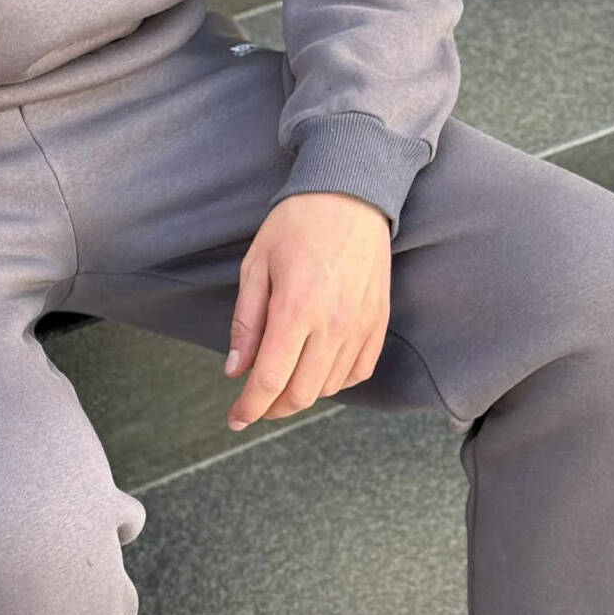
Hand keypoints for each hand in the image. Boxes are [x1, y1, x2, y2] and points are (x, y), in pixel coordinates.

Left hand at [224, 192, 391, 427]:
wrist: (350, 195)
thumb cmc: (296, 224)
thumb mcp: (255, 266)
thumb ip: (246, 323)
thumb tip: (235, 370)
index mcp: (295, 309)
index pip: (270, 380)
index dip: (249, 408)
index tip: (235, 418)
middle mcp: (332, 324)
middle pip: (301, 394)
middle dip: (272, 407)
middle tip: (254, 403)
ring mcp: (360, 325)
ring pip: (330, 387)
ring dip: (302, 394)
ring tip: (282, 380)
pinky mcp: (378, 322)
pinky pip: (359, 371)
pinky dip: (335, 380)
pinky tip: (316, 368)